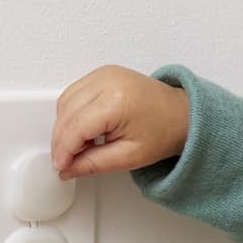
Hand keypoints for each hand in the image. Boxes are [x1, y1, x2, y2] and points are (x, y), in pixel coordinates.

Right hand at [50, 65, 190, 180]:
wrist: (182, 114)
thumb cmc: (164, 132)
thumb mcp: (128, 157)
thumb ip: (93, 163)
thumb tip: (68, 169)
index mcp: (116, 101)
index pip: (76, 127)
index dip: (64, 150)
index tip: (61, 166)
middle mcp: (107, 81)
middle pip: (67, 112)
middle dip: (61, 140)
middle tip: (66, 162)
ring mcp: (104, 74)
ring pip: (65, 100)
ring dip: (64, 126)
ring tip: (78, 148)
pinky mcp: (103, 73)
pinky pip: (74, 92)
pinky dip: (71, 112)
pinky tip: (83, 130)